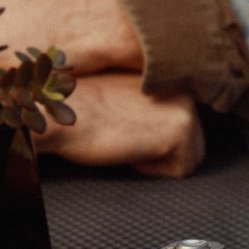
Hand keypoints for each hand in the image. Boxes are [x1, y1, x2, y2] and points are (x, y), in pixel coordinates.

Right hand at [35, 72, 205, 177]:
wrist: (56, 112)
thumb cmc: (78, 111)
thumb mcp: (123, 101)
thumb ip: (150, 108)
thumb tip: (161, 129)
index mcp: (169, 78)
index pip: (181, 125)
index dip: (151, 138)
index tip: (123, 128)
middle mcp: (184, 87)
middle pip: (193, 143)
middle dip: (160, 151)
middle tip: (122, 135)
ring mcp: (187, 106)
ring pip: (190, 157)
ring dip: (157, 160)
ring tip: (125, 139)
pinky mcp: (182, 128)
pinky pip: (182, 170)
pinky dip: (154, 169)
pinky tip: (128, 147)